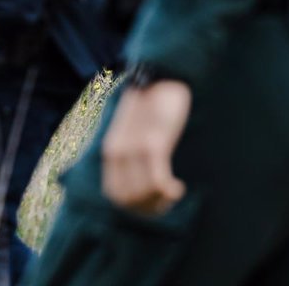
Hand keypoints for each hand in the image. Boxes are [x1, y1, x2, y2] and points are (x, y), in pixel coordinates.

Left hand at [101, 79, 191, 214]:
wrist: (160, 78)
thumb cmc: (152, 108)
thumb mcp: (134, 134)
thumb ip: (132, 156)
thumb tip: (143, 183)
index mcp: (110, 152)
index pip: (115, 195)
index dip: (136, 208)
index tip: (157, 203)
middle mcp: (116, 152)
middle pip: (126, 201)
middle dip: (150, 209)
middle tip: (168, 200)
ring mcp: (133, 149)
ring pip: (141, 195)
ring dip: (160, 202)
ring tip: (174, 193)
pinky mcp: (153, 143)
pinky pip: (156, 180)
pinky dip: (167, 192)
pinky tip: (178, 187)